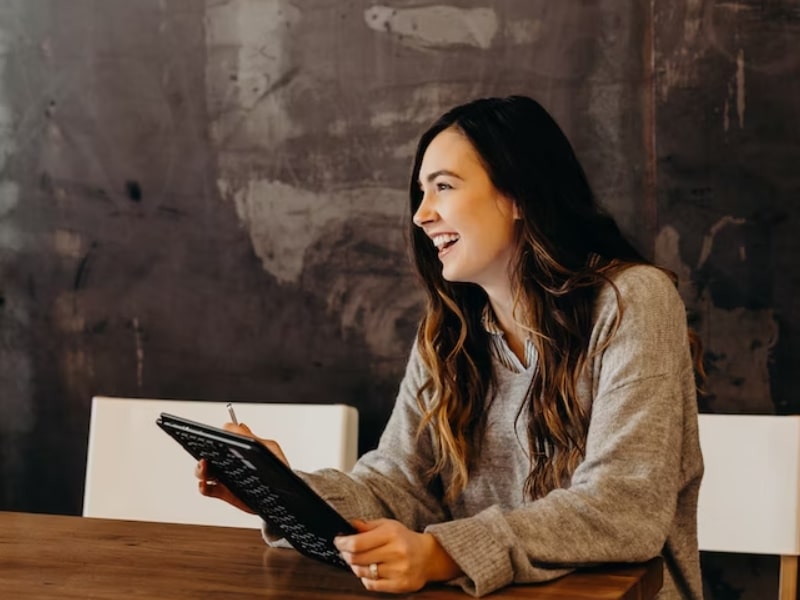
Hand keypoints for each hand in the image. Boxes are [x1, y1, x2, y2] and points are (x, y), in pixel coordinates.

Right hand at [194, 422, 290, 511]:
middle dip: (203, 453)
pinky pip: (208, 490)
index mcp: (239, 448)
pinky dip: (203, 487)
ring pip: (205, 472)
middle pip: (209, 455)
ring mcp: (226, 477)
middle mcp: (229, 461)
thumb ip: (253, 438)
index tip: (211, 438)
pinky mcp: (225, 493)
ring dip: (200, 469)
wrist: (285, 492)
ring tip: (204, 467)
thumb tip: (237, 426)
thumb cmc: (278, 467)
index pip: (221, 439)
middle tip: (205, 455)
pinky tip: (205, 485)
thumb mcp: (269, 448)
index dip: (213, 437)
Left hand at [333, 519, 461, 592]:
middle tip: (345, 551)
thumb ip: (368, 526)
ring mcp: (398, 570)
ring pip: (362, 572)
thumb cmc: (404, 539)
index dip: (342, 543)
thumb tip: (349, 525)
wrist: (429, 556)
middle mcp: (395, 552)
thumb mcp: (388, 525)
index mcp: (391, 534)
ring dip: (355, 566)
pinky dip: (365, 578)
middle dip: (346, 555)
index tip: (338, 541)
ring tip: (359, 561)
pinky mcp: (400, 585)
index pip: (357, 543)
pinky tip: (369, 571)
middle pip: (356, 559)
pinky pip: (371, 585)